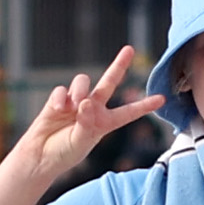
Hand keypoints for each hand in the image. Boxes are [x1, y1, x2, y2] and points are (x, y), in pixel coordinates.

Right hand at [23, 47, 157, 184]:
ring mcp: (76, 101)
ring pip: (83, 81)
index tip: (162, 99)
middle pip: (109, 81)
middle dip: (119, 65)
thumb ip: (87, 122)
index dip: (144, 105)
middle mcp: (93, 108)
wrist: (41, 155)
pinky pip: (62, 90)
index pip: (128, 112)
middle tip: (129, 49)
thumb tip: (85, 101)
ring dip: (79, 92)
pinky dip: (60, 99)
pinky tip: (57, 110)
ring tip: (73, 109)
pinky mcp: (59, 99)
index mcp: (105, 122)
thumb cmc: (65, 152)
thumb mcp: (81, 142)